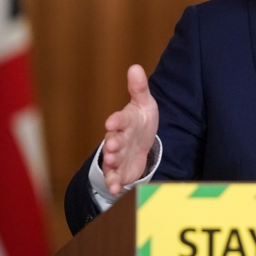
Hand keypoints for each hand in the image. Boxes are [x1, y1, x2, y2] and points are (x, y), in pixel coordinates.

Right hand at [102, 64, 158, 194]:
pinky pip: (114, 177)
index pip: (119, 120)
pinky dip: (113, 182)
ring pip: (112, 159)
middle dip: (112, 143)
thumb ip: (139, 88)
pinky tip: (115, 188)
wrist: (142, 142)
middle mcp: (117, 138)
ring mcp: (117, 155)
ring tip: (112, 164)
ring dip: (111, 162)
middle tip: (111, 146)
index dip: (115, 121)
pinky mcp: (119, 170)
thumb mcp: (144, 104)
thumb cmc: (141, 120)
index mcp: (124, 121)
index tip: (111, 122)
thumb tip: (135, 67)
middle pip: (113, 140)